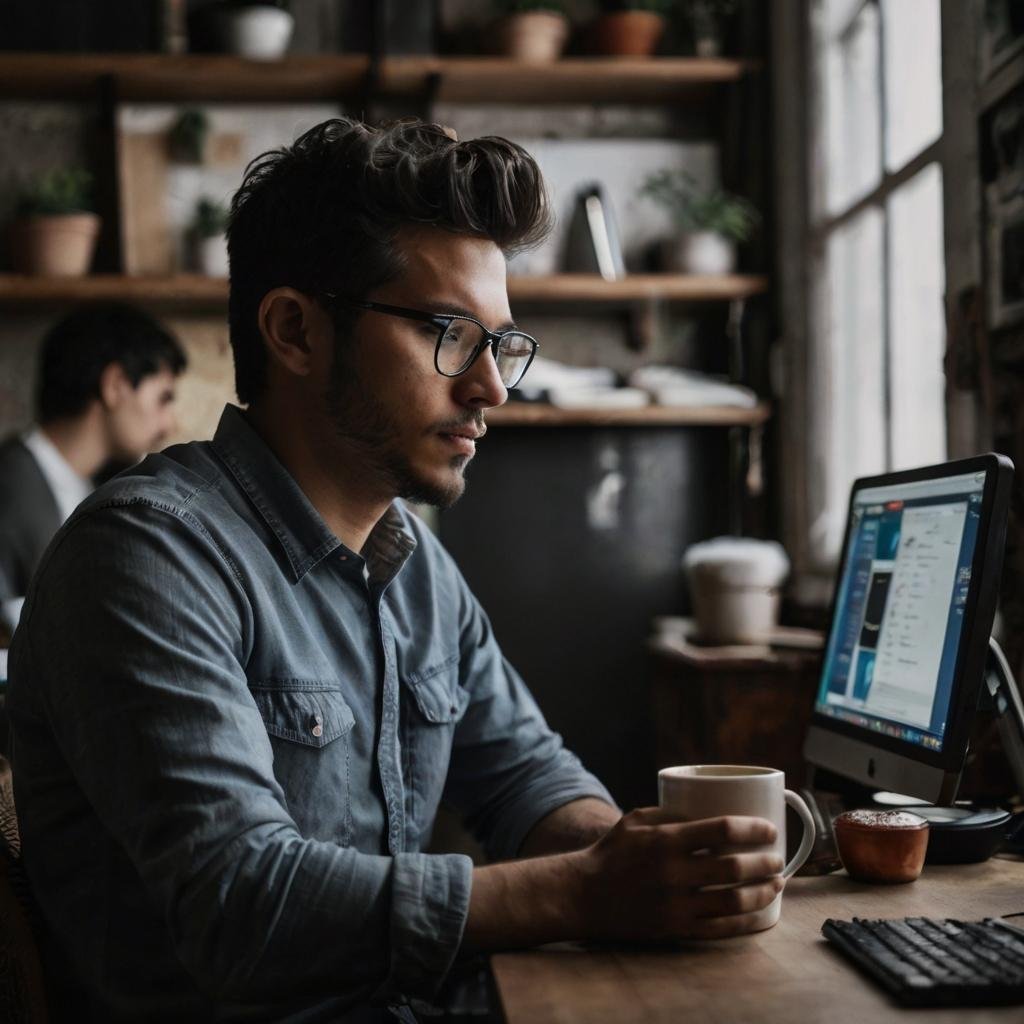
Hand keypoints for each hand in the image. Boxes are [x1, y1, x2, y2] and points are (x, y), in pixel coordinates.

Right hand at [568, 807, 784, 940]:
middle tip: (778, 858)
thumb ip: (669, 812)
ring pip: (734, 902)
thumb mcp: (634, 820)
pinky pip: (720, 929)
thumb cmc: (610, 853)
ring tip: (777, 883)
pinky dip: (747, 922)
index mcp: (666, 840)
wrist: (583, 895)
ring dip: (763, 892)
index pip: (722, 830)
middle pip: (734, 868)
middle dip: (765, 863)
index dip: (752, 829)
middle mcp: (673, 873)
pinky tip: (761, 914)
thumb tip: (707, 806)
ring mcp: (675, 904)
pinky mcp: (675, 929)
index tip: (768, 828)